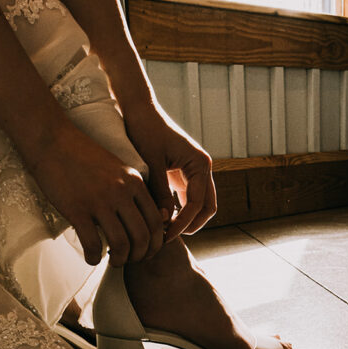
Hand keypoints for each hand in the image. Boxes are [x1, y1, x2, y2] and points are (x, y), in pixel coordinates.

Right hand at [30, 120, 163, 265]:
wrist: (53, 141)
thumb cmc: (82, 155)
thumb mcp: (117, 168)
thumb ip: (131, 189)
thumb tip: (139, 218)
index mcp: (134, 182)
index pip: (156, 221)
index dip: (155, 243)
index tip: (146, 250)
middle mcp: (121, 192)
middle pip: (143, 237)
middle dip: (140, 255)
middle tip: (130, 260)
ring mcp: (100, 202)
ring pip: (121, 244)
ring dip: (120, 260)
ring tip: (113, 261)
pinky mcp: (77, 209)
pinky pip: (93, 244)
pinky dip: (94, 258)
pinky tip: (92, 259)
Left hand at [122, 104, 216, 242]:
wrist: (140, 110)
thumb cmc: (145, 131)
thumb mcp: (151, 163)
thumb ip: (159, 192)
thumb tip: (164, 221)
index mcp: (200, 164)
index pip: (197, 204)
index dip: (183, 223)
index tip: (166, 236)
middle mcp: (203, 167)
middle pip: (207, 208)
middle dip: (191, 225)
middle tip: (169, 238)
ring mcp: (195, 170)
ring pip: (200, 204)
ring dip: (187, 219)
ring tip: (164, 231)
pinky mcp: (184, 172)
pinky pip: (188, 197)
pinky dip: (180, 210)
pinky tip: (161, 218)